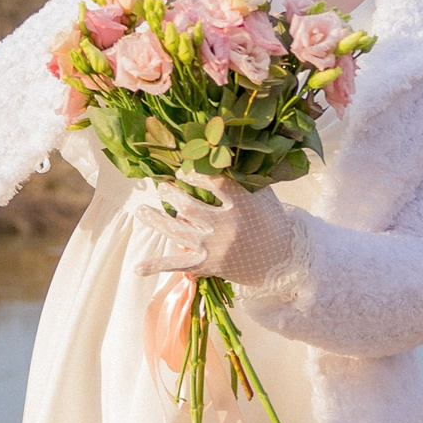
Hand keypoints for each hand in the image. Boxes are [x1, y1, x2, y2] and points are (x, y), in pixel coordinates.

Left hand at [139, 177, 300, 289]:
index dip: (195, 174)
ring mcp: (216, 247)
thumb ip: (245, 178)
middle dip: (171, 194)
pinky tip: (138, 267)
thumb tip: (222, 156)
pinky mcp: (209, 265)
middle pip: (189, 206)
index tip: (183, 171)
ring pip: (178, 232)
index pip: (214, 183)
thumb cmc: (273, 223)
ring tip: (142, 211)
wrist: (283, 261)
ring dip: (156, 220)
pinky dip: (158, 266)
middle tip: (163, 187)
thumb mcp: (265, 196)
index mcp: (242, 204)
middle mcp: (227, 226)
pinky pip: (180, 265)